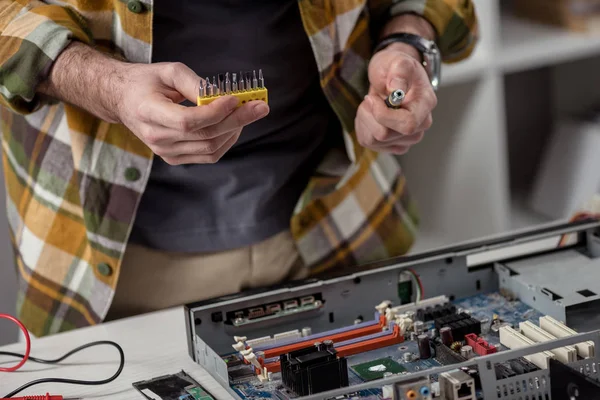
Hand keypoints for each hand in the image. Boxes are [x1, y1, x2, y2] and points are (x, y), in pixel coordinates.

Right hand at [115, 62, 268, 164]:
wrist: (123, 101)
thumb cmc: (146, 82)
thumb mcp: (168, 71)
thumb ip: (195, 83)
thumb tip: (222, 96)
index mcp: (148, 112)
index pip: (187, 121)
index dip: (215, 112)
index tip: (236, 99)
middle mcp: (156, 137)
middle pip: (205, 136)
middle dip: (237, 121)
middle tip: (260, 107)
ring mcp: (165, 152)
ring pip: (210, 148)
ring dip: (234, 130)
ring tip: (247, 112)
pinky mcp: (174, 158)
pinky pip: (208, 155)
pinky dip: (226, 140)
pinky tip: (234, 125)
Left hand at [355, 43, 436, 154]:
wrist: (392, 76)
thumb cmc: (395, 68)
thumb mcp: (397, 60)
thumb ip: (399, 71)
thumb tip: (396, 89)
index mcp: (426, 104)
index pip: (407, 124)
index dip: (384, 115)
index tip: (372, 99)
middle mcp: (420, 125)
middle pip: (385, 135)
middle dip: (369, 115)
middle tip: (370, 98)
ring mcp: (408, 138)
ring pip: (374, 140)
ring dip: (364, 120)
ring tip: (371, 104)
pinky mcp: (394, 145)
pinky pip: (369, 143)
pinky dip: (363, 128)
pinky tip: (370, 115)